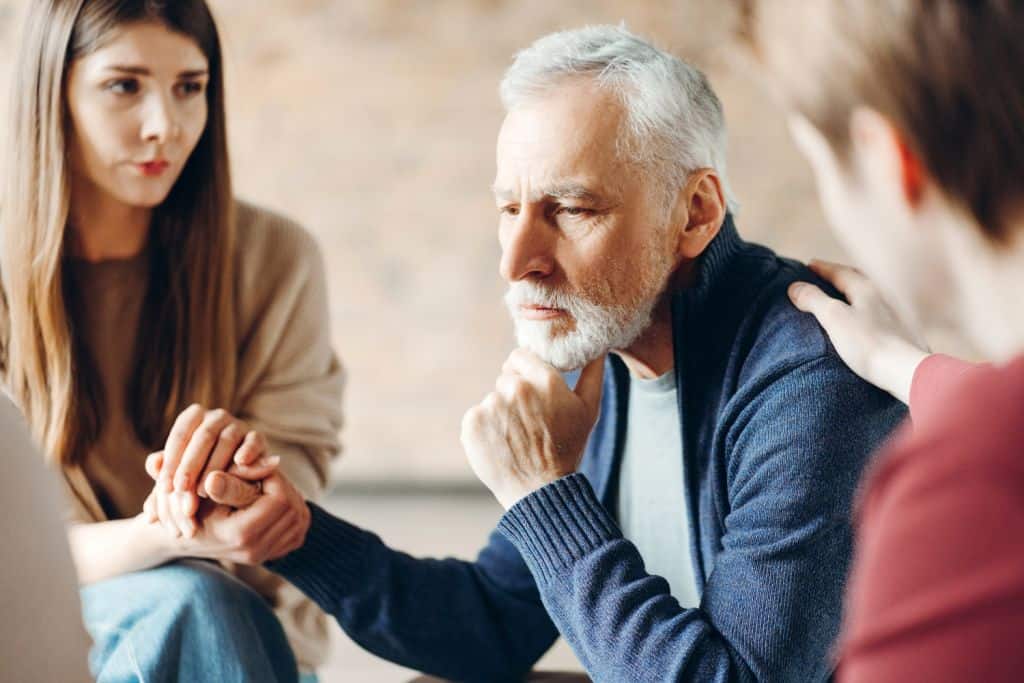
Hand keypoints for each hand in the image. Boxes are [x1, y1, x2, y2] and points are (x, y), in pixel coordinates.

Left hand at [152, 404, 267, 537]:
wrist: (232, 483)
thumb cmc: (198, 476)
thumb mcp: (179, 474)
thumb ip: (165, 471)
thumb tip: (154, 466)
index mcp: (194, 417)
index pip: (180, 436)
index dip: (171, 462)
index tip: (166, 487)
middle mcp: (217, 416)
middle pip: (203, 436)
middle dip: (191, 465)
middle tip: (182, 490)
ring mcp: (239, 425)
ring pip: (227, 440)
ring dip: (215, 465)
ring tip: (204, 491)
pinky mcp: (258, 437)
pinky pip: (255, 440)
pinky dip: (249, 450)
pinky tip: (240, 464)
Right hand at [203, 470, 310, 561]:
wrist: (195, 537)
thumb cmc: (197, 509)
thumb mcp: (208, 494)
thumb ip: (229, 481)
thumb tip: (234, 465)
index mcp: (240, 535)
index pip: (280, 499)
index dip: (274, 478)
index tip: (259, 469)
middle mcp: (256, 551)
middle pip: (293, 508)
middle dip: (283, 486)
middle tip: (265, 474)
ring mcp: (266, 556)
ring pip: (299, 517)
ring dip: (289, 496)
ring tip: (267, 486)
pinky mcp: (275, 555)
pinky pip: (299, 528)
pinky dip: (292, 511)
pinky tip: (274, 502)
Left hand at [461, 349, 604, 509]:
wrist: (539, 490)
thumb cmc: (567, 449)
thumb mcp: (588, 409)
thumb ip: (593, 372)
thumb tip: (598, 348)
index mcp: (544, 380)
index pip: (519, 356)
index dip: (525, 372)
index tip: (532, 392)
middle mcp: (516, 388)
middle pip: (505, 378)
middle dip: (514, 394)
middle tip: (529, 420)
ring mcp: (492, 404)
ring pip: (492, 398)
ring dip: (500, 413)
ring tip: (516, 436)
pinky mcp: (472, 422)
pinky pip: (476, 415)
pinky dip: (485, 428)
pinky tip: (501, 444)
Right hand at [789, 259, 929, 403]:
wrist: (905, 370)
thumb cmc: (868, 344)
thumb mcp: (833, 318)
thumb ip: (814, 300)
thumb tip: (795, 287)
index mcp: (866, 289)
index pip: (840, 272)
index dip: (822, 268)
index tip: (809, 265)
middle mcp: (884, 296)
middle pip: (859, 279)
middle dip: (841, 276)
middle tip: (826, 276)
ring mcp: (895, 314)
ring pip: (870, 295)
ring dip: (854, 292)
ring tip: (842, 297)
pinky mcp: (901, 332)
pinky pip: (878, 312)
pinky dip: (865, 309)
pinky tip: (863, 320)